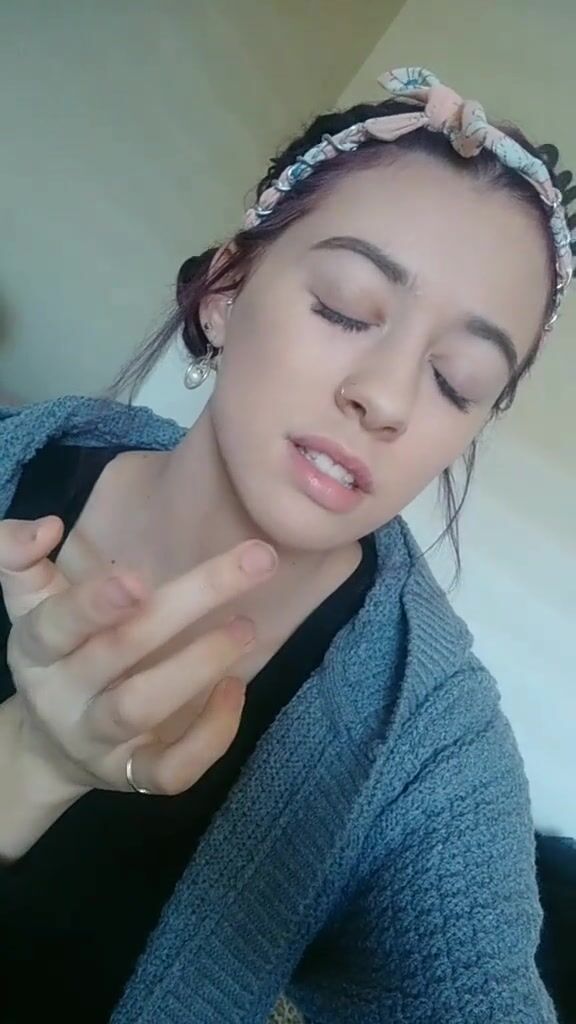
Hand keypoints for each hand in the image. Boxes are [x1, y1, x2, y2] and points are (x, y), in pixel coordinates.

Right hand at [0, 515, 276, 797]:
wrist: (49, 748)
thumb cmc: (59, 652)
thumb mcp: (34, 603)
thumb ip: (22, 557)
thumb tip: (46, 527)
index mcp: (38, 647)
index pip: (56, 624)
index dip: (93, 603)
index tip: (137, 578)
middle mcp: (63, 696)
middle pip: (119, 650)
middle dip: (186, 605)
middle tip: (254, 562)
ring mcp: (98, 740)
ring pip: (141, 707)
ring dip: (199, 664)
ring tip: (246, 627)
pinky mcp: (134, 775)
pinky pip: (171, 770)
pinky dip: (211, 734)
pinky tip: (235, 689)